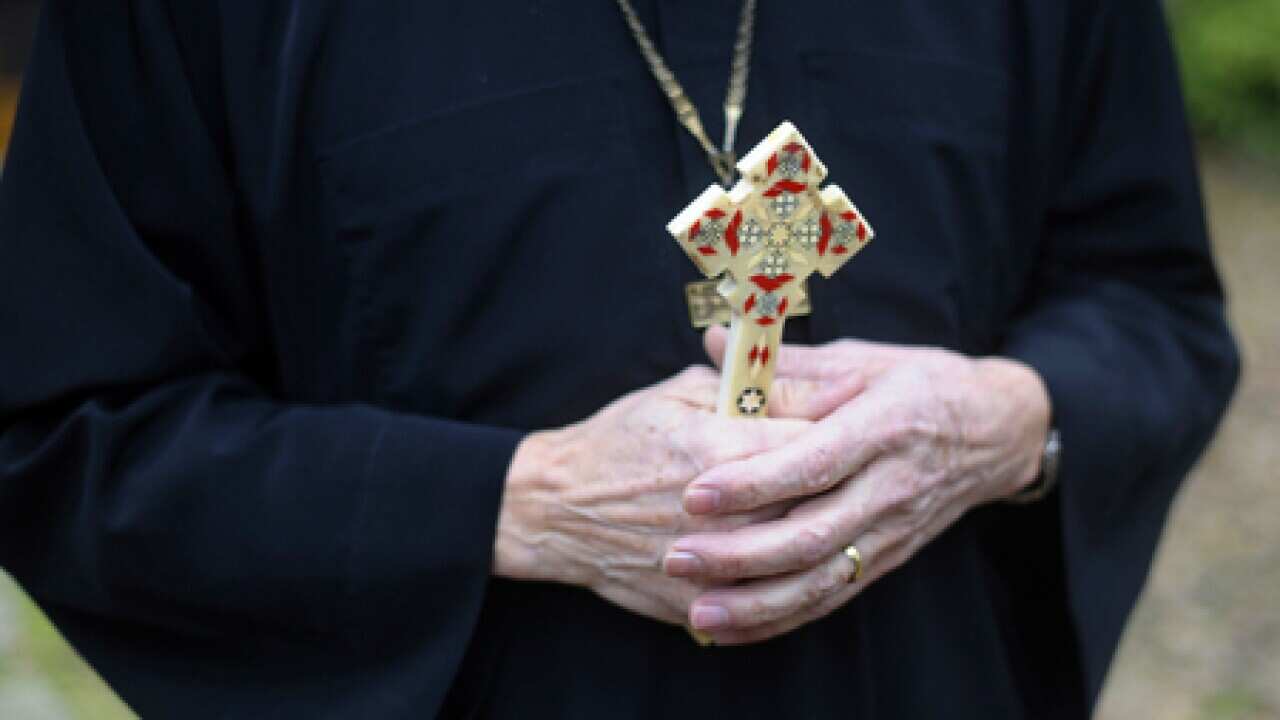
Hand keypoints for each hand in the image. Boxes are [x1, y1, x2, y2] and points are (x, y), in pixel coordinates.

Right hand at [493, 365, 863, 626]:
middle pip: (813, 504)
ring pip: (795, 560)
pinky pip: (762, 603)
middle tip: (857, 469)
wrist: (554, 506)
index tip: (859, 422)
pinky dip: (789, 586)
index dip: (845, 432)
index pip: (812, 443)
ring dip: (824, 539)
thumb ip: (765, 389)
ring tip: (834, 515)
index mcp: (718, 449)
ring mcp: (707, 562)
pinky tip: (805, 564)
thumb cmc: (622, 438)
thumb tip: (843, 383)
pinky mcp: (695, 600)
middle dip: (841, 486)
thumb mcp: (687, 395)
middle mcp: (719, 511)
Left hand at [662, 329, 1049, 643]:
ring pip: (821, 580)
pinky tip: (733, 627)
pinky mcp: (888, 559)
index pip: (812, 463)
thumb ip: (785, 361)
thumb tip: (712, 339)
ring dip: (757, 602)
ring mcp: (891, 530)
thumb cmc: (919, 382)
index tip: (695, 493)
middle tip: (676, 556)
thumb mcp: (863, 359)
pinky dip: (781, 618)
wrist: (997, 429)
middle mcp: (889, 486)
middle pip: (812, 534)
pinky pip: (831, 598)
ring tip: (697, 610)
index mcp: (882, 426)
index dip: (753, 483)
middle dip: (740, 554)